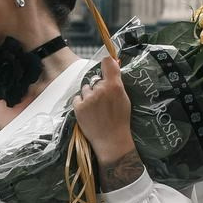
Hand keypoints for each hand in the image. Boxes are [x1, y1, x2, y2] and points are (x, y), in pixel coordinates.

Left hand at [70, 50, 136, 165]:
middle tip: (103, 100)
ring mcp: (88, 99)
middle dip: (98, 86)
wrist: (111, 140)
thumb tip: (112, 66)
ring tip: (96, 108)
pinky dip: (81, 103)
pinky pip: (77, 97)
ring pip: (86, 88)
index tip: (106, 64)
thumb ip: (117, 82)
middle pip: (95, 79)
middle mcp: (100, 90)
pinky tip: (89, 112)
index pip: (107, 62)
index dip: (106, 62)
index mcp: (114, 86)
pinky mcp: (78, 107)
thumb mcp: (124, 98)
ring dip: (89, 95)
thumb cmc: (120, 120)